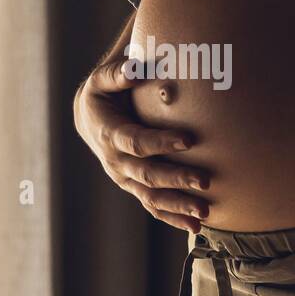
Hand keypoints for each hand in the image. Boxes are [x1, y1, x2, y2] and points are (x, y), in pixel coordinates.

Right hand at [73, 58, 210, 232]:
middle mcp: (115, 161)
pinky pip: (152, 207)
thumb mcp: (103, 80)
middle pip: (147, 174)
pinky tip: (196, 228)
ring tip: (205, 212)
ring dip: (178, 205)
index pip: (137, 141)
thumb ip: (118, 73)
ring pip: (151, 197)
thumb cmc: (104, 93)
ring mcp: (124, 178)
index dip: (161, 142)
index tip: (190, 140)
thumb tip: (135, 67)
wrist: (88, 120)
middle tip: (205, 180)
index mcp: (109, 134)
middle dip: (176, 179)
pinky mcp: (133, 187)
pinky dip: (173, 218)